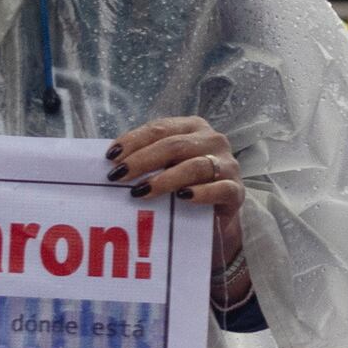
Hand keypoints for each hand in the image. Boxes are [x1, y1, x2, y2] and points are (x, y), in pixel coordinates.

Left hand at [111, 116, 248, 291]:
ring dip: (165, 178)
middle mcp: (213, 140)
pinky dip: (200, 193)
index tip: (111, 157)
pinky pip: (219, 189)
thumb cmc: (184, 187)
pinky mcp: (236, 190)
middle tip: (119, 176)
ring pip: (196, 166)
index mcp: (192, 128)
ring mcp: (228, 164)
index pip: (160, 128)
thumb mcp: (164, 168)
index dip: (134, 140)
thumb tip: (111, 161)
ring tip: (141, 191)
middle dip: (143, 160)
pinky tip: (182, 198)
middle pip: (175, 145)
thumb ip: (144, 159)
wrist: (214, 220)